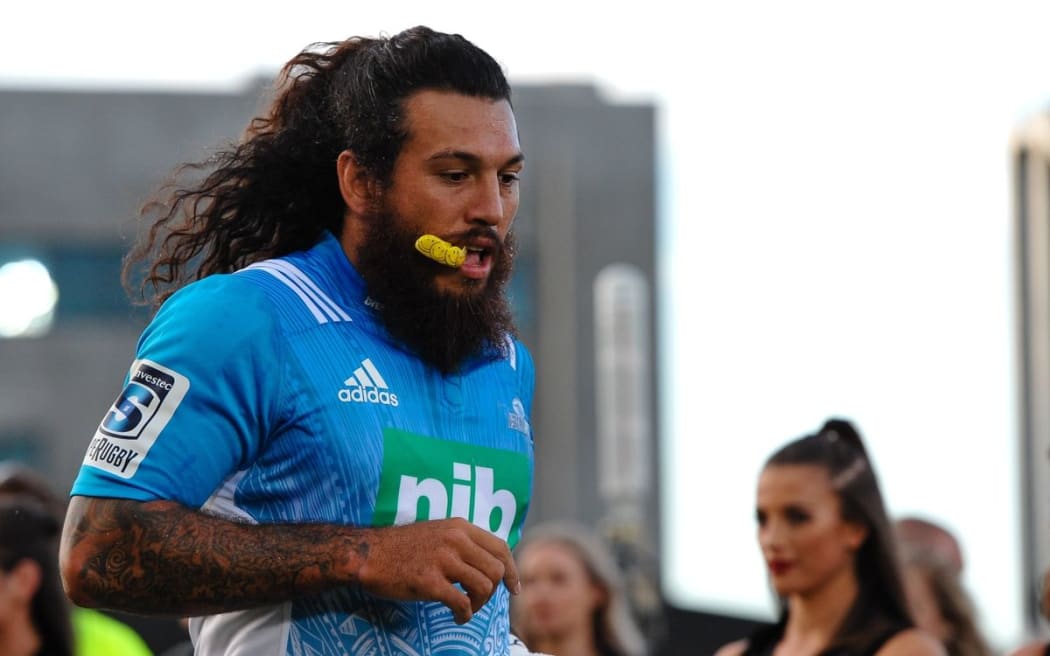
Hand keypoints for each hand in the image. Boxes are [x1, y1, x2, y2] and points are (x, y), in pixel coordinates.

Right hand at [356, 517, 519, 623]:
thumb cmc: (404, 548)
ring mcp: (442, 559)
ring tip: (465, 609)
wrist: (369, 553)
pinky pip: (462, 603)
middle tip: (476, 601)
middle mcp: (455, 539)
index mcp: (460, 527)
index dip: (512, 571)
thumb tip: (491, 565)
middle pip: (496, 570)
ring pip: (483, 587)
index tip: (513, 588)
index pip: (501, 547)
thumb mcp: (439, 533)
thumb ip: (463, 543)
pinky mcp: (429, 581)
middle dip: (492, 592)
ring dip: (478, 605)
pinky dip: (464, 615)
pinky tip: (456, 618)